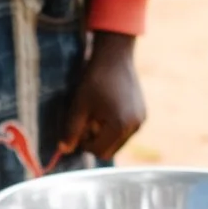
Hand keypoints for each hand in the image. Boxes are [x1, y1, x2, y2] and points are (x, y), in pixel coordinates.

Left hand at [59, 31, 146, 160]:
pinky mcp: (143, 114)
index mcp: (120, 126)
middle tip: (88, 121)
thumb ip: (71, 131)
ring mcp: (141, 120)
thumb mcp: (79, 106)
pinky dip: (115, 127)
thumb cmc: (94, 80)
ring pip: (118, 142)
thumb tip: (64, 151)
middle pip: (110, 150)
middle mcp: (135, 126)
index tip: (79, 128)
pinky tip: (108, 108)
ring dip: (105, 134)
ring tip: (98, 113)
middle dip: (96, 140)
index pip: (99, 152)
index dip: (85, 144)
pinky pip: (126, 131)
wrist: (115, 57)